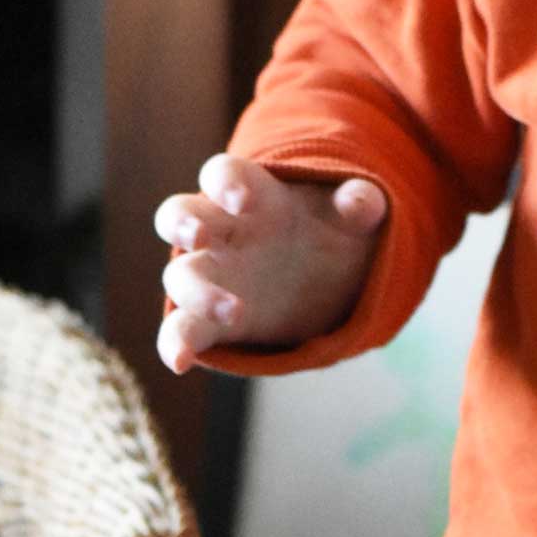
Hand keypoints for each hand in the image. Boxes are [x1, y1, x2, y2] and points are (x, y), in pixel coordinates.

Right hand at [153, 155, 387, 372]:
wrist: (334, 281)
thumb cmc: (334, 233)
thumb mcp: (355, 217)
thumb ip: (360, 203)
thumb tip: (361, 200)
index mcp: (253, 194)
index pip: (222, 173)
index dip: (224, 182)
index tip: (242, 201)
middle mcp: (221, 231)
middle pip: (179, 215)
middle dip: (182, 223)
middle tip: (199, 237)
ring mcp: (213, 275)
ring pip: (179, 275)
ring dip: (195, 292)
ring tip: (235, 313)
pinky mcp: (213, 319)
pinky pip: (183, 328)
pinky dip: (175, 344)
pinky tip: (179, 362)